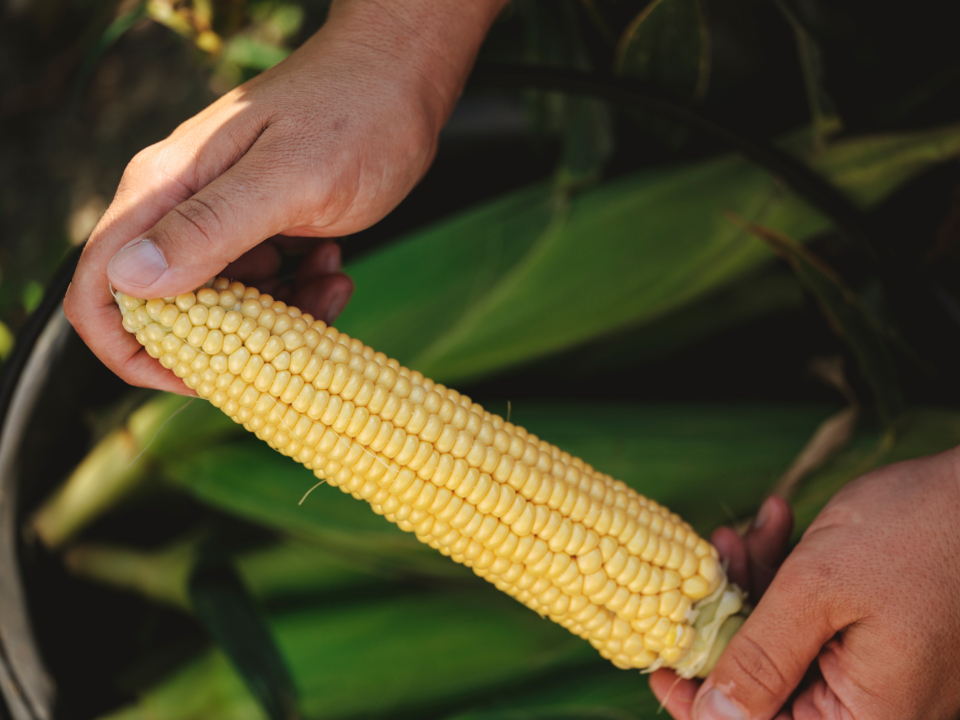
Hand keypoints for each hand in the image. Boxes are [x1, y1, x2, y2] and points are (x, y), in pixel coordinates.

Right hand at [64, 0, 507, 393]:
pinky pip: (265, 286)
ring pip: (227, 306)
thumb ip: (211, 227)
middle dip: (231, 339)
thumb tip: (131, 281)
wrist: (402, 77)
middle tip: (294, 328)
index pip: (101, 289)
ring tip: (330, 279)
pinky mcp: (260, 227)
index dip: (134, 351)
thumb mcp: (290, 178)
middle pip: (170, 310)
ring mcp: (222, 218)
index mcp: (164, 191)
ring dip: (281, 315)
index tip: (199, 377)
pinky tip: (335, 265)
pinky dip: (301, 292)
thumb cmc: (354, 114)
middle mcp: (181, 207)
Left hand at [650, 449, 959, 719]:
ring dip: (756, 583)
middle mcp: (874, 709)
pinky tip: (779, 523)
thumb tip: (710, 719)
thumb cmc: (916, 534)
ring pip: (784, 643)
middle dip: (730, 617)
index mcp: (866, 719)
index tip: (659, 657)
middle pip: (767, 685)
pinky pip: (813, 620)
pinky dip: (787, 575)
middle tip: (717, 557)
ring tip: (747, 531)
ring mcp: (877, 674)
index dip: (700, 701)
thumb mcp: (820, 591)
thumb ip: (761, 659)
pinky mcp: (878, 640)